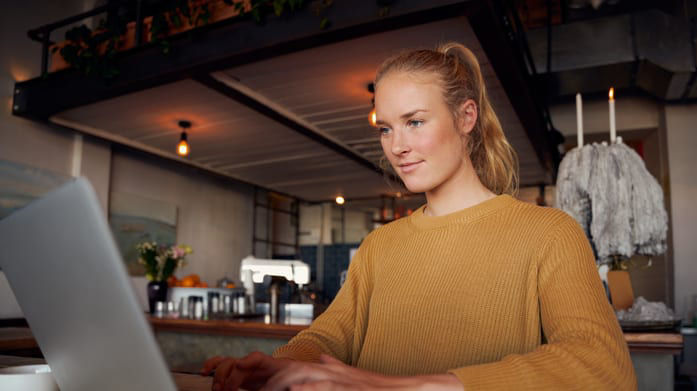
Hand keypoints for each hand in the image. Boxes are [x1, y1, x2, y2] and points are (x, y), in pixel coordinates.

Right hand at [201, 351, 291, 390]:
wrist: (287, 375)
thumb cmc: (286, 378)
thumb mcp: (286, 379)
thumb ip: (285, 384)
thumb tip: (283, 387)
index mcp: (268, 362)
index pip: (255, 357)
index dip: (246, 361)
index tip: (239, 365)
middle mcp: (253, 362)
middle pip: (236, 363)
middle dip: (228, 377)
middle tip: (227, 390)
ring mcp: (244, 365)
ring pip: (226, 364)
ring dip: (219, 376)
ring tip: (218, 389)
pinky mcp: (237, 371)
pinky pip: (221, 364)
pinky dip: (211, 366)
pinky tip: (203, 372)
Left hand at [263, 354, 463, 390]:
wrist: (409, 389)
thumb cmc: (381, 387)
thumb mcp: (354, 376)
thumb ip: (336, 366)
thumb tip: (321, 358)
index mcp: (330, 371)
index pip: (294, 369)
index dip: (272, 375)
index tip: (252, 383)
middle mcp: (332, 373)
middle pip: (293, 371)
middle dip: (270, 379)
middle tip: (248, 386)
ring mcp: (342, 381)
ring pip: (305, 378)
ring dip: (283, 383)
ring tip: (264, 388)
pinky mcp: (352, 389)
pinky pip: (327, 388)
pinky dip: (310, 388)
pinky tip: (295, 390)